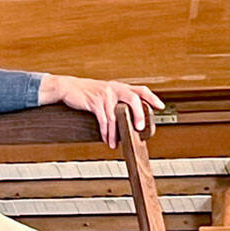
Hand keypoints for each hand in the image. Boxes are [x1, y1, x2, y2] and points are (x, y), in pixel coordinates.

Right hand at [37, 74, 163, 146]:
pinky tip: (107, 139)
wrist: (68, 87)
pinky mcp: (95, 102)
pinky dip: (106, 132)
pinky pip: (104, 120)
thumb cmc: (88, 92)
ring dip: (116, 132)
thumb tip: (129, 117)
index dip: (152, 97)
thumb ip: (117, 100)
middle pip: (133, 99)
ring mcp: (105, 95)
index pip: (140, 89)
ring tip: (116, 143)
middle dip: (139, 114)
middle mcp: (115, 89)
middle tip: (140, 128)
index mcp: (120, 87)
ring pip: (116, 116)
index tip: (160, 107)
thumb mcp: (105, 93)